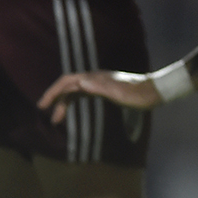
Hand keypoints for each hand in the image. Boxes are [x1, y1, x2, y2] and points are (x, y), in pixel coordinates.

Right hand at [37, 70, 159, 123]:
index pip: (68, 81)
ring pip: (76, 91)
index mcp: (96, 78)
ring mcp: (101, 84)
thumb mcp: (119, 92)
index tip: (43, 105)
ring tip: (57, 119)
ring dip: (65, 103)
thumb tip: (80, 81)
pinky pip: (84, 95)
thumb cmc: (138, 93)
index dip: (54, 92)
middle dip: (56, 99)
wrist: (154, 91)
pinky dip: (75, 102)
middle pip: (69, 86)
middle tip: (48, 115)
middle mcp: (96, 78)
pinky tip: (74, 111)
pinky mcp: (106, 90)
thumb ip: (100, 86)